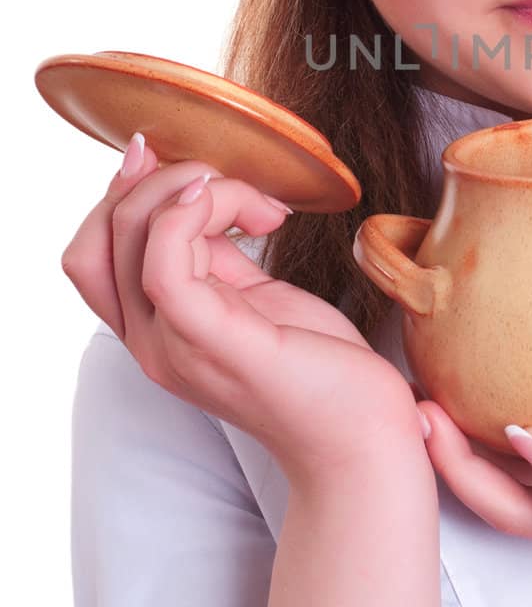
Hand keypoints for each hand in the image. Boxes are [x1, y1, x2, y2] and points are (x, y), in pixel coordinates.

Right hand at [61, 135, 423, 486]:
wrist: (363, 438)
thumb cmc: (319, 367)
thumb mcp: (257, 297)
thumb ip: (215, 256)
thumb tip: (194, 196)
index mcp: (155, 332)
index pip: (92, 253)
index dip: (125, 195)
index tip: (192, 169)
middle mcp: (151, 344)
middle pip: (100, 238)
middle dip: (158, 182)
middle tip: (229, 183)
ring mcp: (175, 348)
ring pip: (134, 234)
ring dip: (196, 188)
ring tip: (260, 204)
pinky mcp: (214, 342)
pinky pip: (165, 263)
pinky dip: (198, 212)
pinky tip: (254, 212)